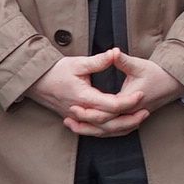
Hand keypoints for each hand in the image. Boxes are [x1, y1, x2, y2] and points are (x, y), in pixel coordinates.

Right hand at [32, 49, 158, 137]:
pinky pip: (95, 131)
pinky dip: (110, 131)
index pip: (110, 105)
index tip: (141, 94)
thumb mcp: (77, 63)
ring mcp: (78, 118)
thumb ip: (98, 61)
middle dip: (129, 119)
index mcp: (83, 97)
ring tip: (139, 121)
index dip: (128, 101)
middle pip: (109, 123)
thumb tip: (115, 52)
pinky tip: (122, 128)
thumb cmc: (56, 71)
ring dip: (122, 128)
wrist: (37, 82)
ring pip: (103, 130)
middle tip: (146, 112)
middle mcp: (81, 111)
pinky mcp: (77, 120)